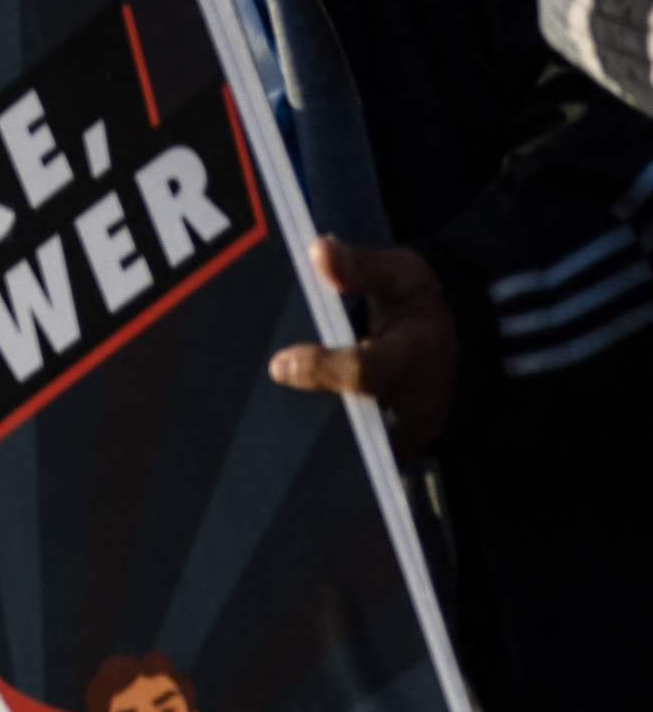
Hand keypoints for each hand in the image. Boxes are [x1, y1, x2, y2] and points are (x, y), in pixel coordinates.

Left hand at [266, 237, 453, 456]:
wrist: (456, 345)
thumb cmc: (418, 305)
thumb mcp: (401, 274)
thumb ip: (361, 267)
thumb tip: (318, 250)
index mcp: (418, 355)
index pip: (368, 372)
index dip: (324, 369)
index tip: (280, 365)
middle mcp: (414, 406)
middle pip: (351, 424)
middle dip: (303, 419)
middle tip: (255, 405)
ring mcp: (403, 439)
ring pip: (346, 452)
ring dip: (302, 440)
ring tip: (255, 427)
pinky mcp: (389, 456)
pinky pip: (347, 461)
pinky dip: (313, 451)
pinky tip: (271, 439)